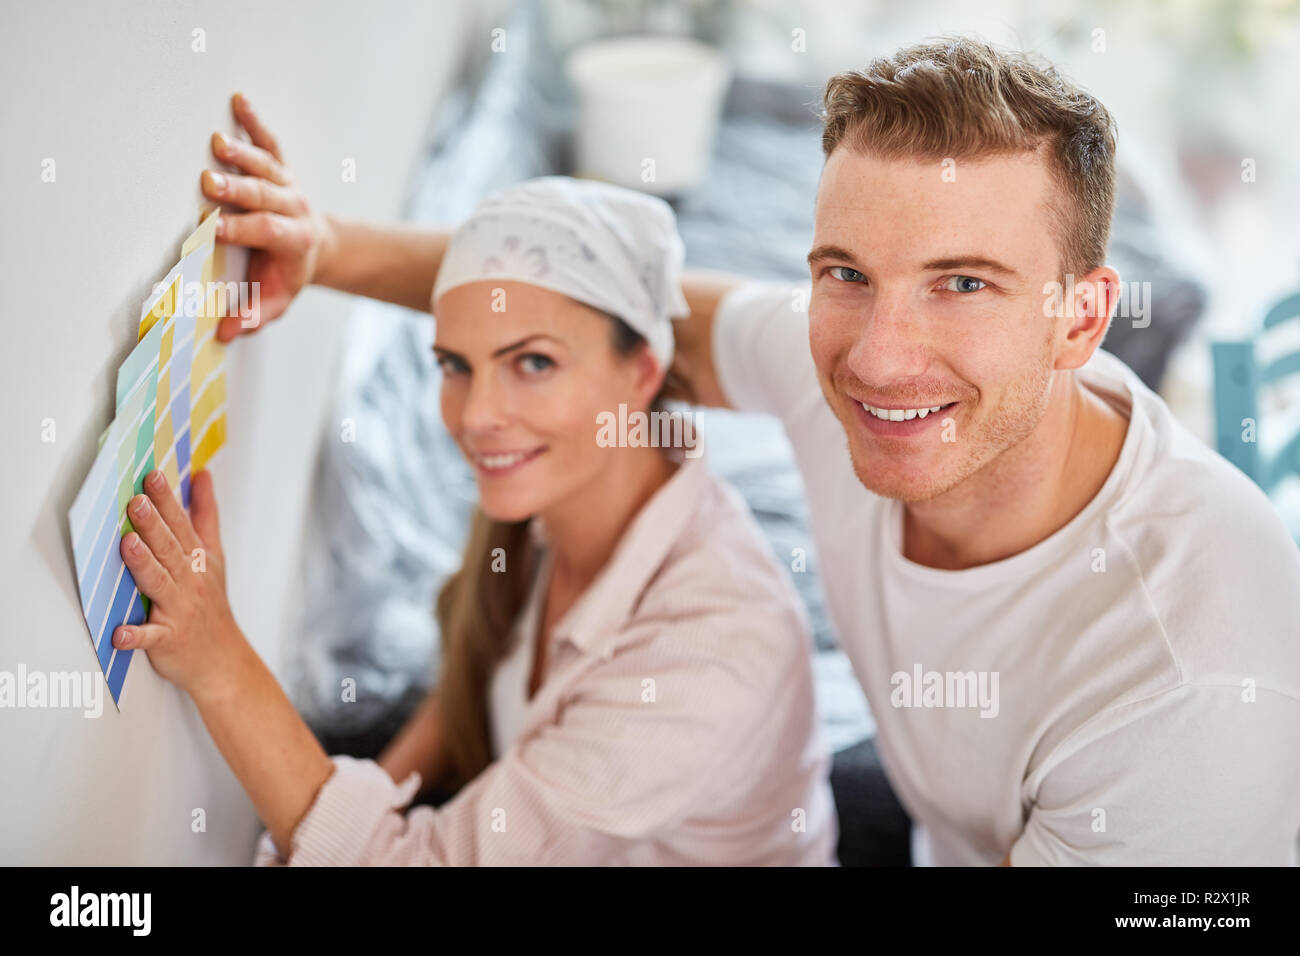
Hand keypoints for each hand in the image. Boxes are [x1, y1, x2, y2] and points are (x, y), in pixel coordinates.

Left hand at [113, 469, 246, 700]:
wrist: (222, 658)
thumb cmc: (211, 604)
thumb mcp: (214, 555)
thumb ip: (205, 514)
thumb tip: (202, 474)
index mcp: (197, 559)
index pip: (181, 525)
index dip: (167, 500)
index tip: (152, 476)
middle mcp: (189, 581)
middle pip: (169, 549)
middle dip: (153, 524)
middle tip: (136, 501)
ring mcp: (179, 610)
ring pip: (159, 584)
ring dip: (144, 566)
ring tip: (128, 545)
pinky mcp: (168, 639)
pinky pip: (150, 637)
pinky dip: (135, 636)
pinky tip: (120, 632)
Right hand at [202, 92, 336, 342]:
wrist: (317, 247)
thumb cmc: (287, 275)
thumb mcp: (275, 301)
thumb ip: (253, 317)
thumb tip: (225, 333)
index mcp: (294, 240)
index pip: (267, 232)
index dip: (242, 230)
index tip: (215, 227)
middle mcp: (294, 207)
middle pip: (265, 196)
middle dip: (238, 190)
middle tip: (209, 182)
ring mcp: (288, 184)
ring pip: (266, 167)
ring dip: (242, 155)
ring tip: (217, 143)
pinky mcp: (282, 167)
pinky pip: (270, 142)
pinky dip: (255, 121)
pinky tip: (239, 100)